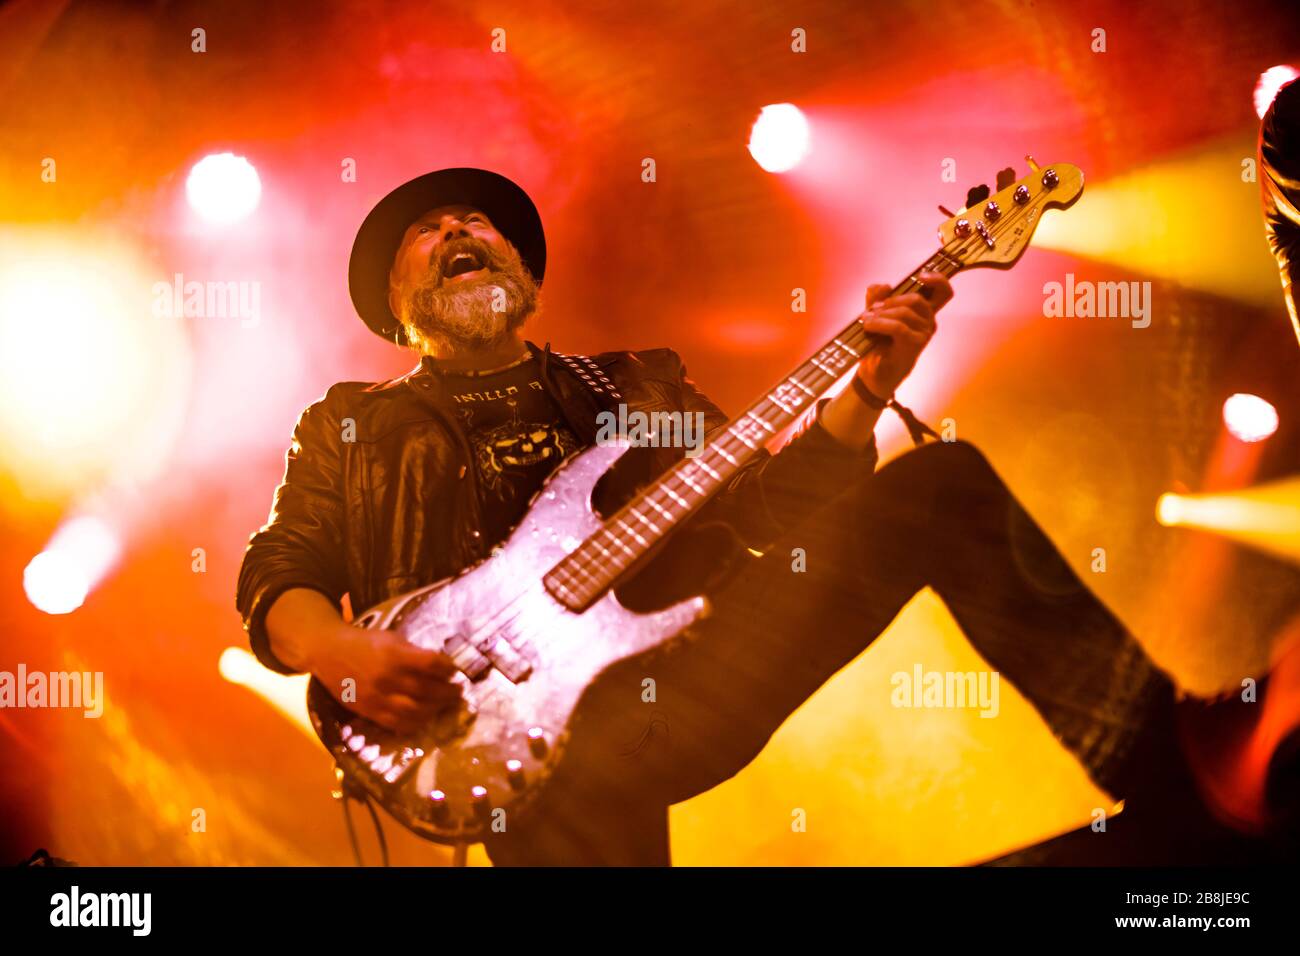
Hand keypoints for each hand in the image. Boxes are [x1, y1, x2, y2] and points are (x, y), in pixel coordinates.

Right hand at [311, 623, 462, 733]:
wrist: (328, 653)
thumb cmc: (364, 642)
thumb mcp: (391, 638)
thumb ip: (413, 652)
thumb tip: (440, 665)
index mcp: (394, 655)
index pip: (431, 665)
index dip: (448, 669)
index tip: (455, 671)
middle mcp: (388, 679)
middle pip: (428, 691)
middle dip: (448, 693)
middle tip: (458, 692)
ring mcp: (378, 698)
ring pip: (415, 711)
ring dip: (435, 710)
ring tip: (445, 706)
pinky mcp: (369, 712)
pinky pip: (397, 724)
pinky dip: (415, 723)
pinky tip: (425, 718)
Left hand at [856, 271, 951, 397]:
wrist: (875, 371)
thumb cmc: (879, 342)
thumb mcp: (875, 316)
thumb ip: (877, 298)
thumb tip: (882, 285)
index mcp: (923, 312)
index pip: (943, 292)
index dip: (938, 279)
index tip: (921, 275)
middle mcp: (929, 321)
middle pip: (916, 299)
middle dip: (891, 300)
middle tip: (872, 308)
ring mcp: (924, 334)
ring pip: (905, 312)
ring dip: (881, 314)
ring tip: (866, 320)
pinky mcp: (916, 345)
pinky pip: (898, 327)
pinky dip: (880, 324)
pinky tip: (869, 326)